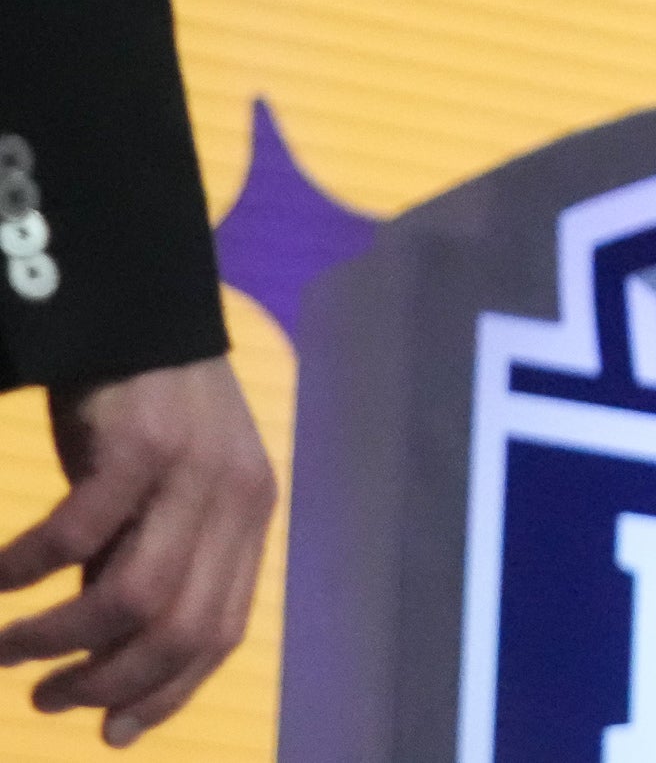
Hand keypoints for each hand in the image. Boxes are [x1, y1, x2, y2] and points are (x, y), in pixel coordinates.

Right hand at [0, 355, 273, 743]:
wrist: (134, 318)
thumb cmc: (139, 424)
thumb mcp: (160, 504)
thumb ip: (144, 571)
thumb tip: (104, 670)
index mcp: (248, 519)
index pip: (221, 633)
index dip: (166, 691)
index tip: (112, 733)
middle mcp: (236, 498)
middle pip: (181, 628)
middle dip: (107, 681)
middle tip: (46, 699)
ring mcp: (195, 469)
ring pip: (133, 595)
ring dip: (58, 638)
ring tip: (9, 650)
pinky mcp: (142, 443)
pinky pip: (78, 533)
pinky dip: (26, 569)